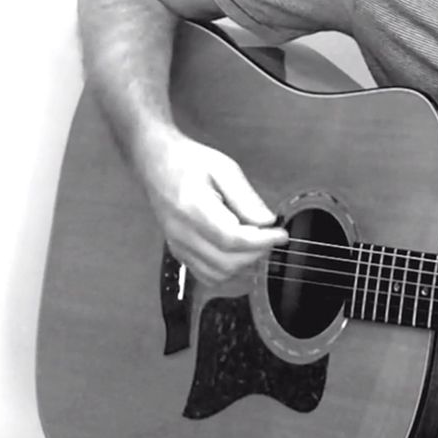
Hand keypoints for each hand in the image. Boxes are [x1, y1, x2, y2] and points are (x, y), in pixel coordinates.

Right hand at [138, 131, 286, 286]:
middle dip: (257, 253)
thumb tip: (267, 221)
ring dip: (244, 264)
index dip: (261, 241)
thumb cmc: (189, 162)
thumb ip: (246, 197)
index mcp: (193, 207)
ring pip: (217, 274)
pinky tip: (239, 253)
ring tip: (258, 243)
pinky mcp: (178, 252)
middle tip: (272, 236)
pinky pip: (206, 275)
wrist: (157, 165)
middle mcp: (182, 233)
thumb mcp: (224, 168)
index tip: (281, 234)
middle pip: (226, 262)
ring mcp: (178, 246)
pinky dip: (228, 270)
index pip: (231, 238)